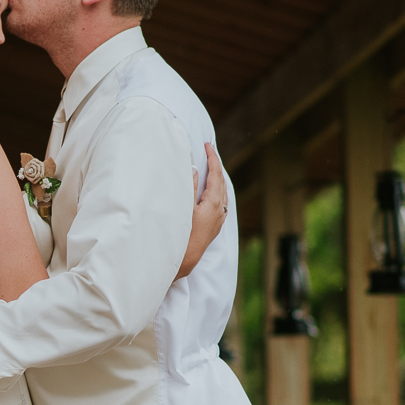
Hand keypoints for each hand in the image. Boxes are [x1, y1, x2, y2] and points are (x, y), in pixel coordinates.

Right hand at [178, 142, 228, 280]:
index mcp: (213, 202)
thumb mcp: (184, 208)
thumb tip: (196, 170)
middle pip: (221, 181)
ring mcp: (219, 218)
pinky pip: (221, 202)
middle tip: (210, 151)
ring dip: (218, 178)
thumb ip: (191, 187)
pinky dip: (218, 191)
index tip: (208, 145)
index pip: (215, 174)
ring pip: (223, 192)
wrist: (186, 260)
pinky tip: (214, 191)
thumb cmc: (182, 234)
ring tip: (212, 167)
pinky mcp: (216, 226)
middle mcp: (220, 210)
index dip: (212, 158)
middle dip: (216, 165)